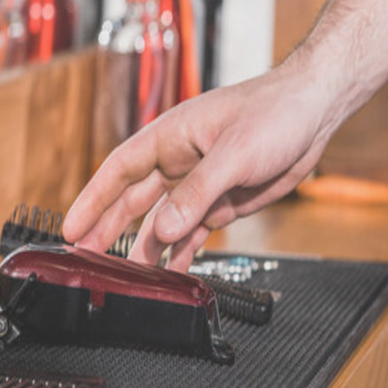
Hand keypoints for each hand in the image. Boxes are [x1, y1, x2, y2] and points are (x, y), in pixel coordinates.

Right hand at [63, 56, 339, 269]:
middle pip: (133, 202)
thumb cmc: (274, 111)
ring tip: (127, 276)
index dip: (93, 199)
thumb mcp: (235, 152)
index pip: (119, 170)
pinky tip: (169, 272)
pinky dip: (181, 252)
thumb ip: (198, 192)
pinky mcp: (221, 202)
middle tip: (88, 258)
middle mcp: (180, 162)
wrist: (315, 111)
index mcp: (171, 138)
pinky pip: (193, 232)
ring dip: (146, 248)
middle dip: (110, 230)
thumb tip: (166, 229)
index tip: (72, 227)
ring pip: (163, 222)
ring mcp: (200, 185)